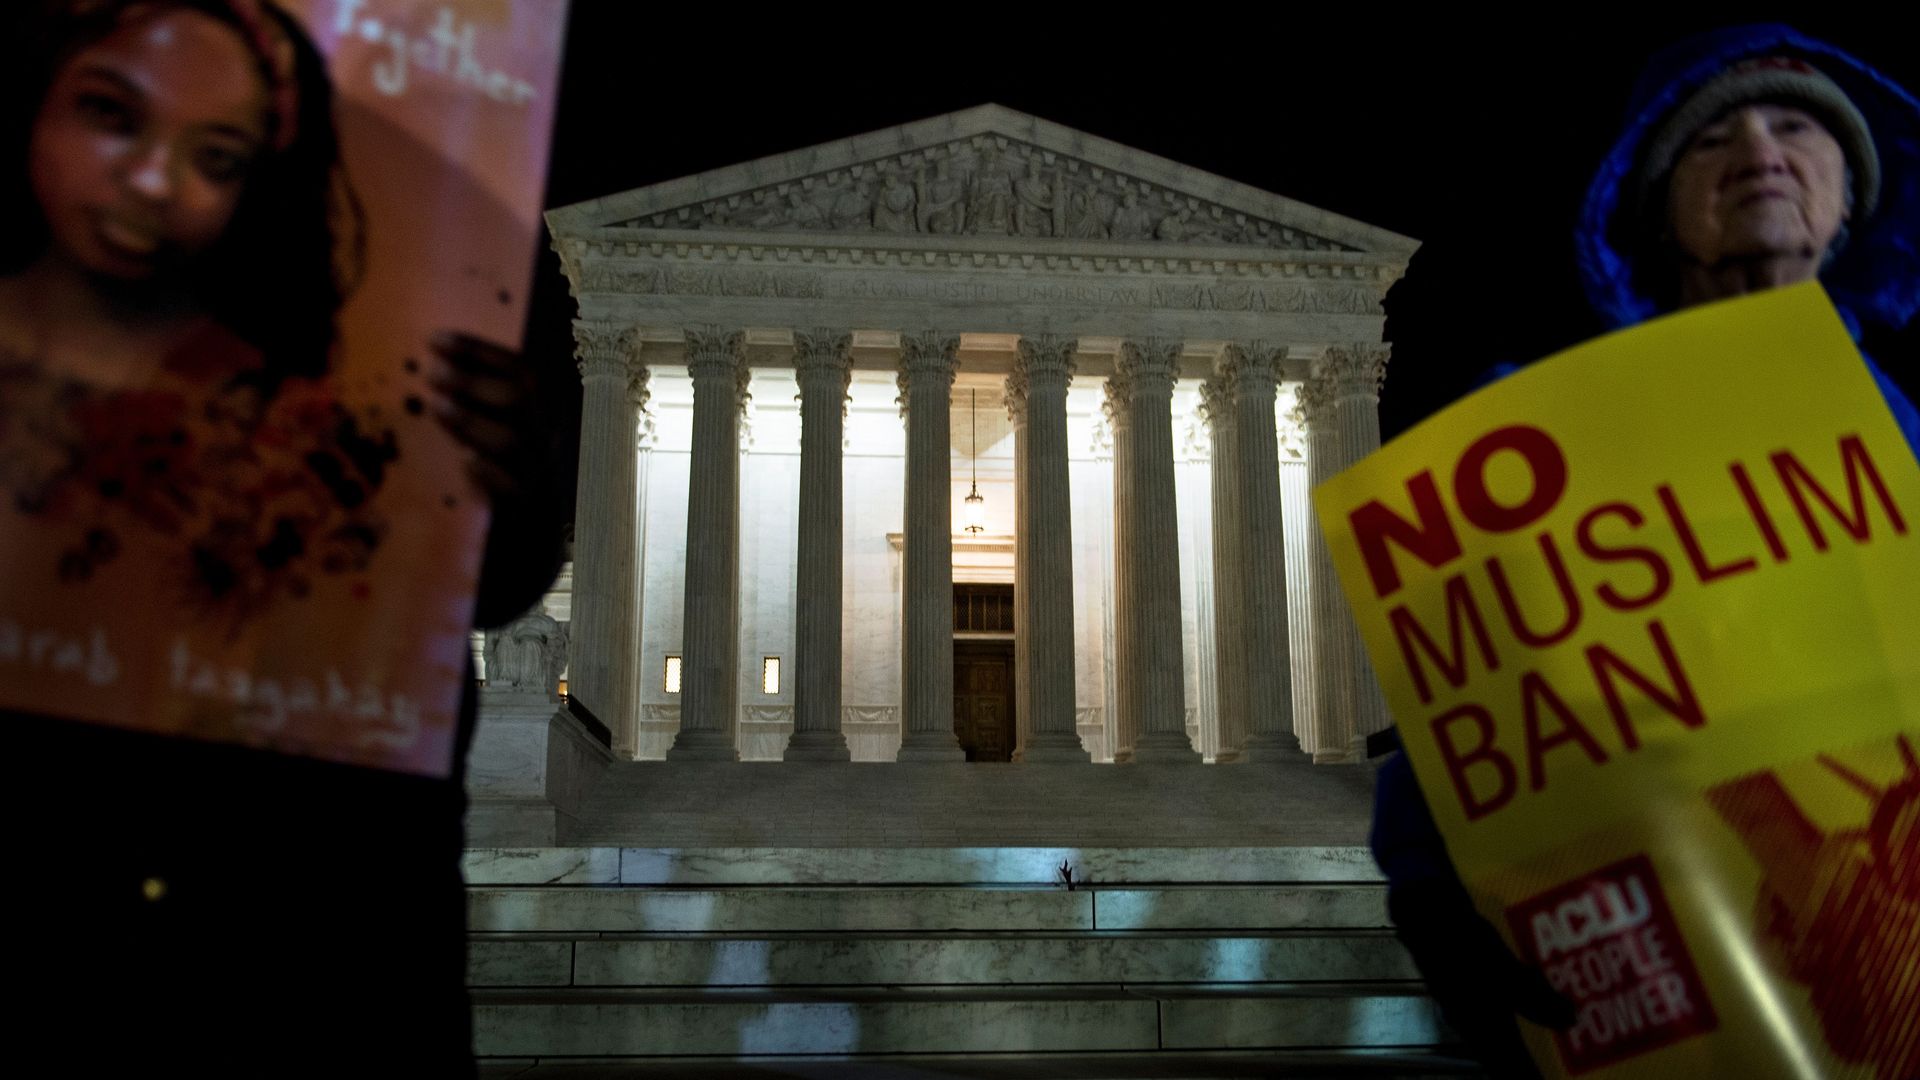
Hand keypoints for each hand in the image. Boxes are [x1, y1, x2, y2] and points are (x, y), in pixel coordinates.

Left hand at [426, 331, 539, 506]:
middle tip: (430, 374)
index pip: (516, 367)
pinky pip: (510, 486)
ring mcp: (534, 467)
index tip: (434, 339)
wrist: (531, 519)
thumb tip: (435, 356)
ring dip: (470, 421)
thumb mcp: (493, 420)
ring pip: (511, 441)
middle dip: (471, 382)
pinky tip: (466, 463)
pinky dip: (488, 472)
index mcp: (536, 405)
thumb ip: (474, 393)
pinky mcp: (523, 500)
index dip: (476, 349)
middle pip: (518, 399)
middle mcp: (541, 432)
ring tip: (435, 407)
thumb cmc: (501, 459)